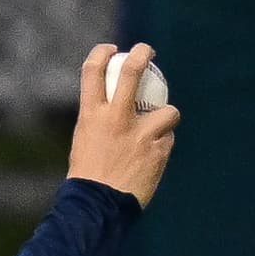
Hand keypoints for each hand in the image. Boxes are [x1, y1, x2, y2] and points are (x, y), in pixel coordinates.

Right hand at [68, 45, 179, 206]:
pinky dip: (162, 144)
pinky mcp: (158, 150)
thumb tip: (117, 105)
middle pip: (131, 72)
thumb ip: (102, 120)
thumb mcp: (86, 140)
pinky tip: (151, 158)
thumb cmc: (88, 175)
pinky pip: (168, 138)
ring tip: (158, 131)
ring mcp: (140, 133)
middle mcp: (116, 118)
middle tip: (146, 50)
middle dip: (141, 54)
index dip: (102, 53)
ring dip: (166, 118)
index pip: (93, 71)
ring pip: (168, 111)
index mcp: (91, 115)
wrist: (98, 206)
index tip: (111, 49)